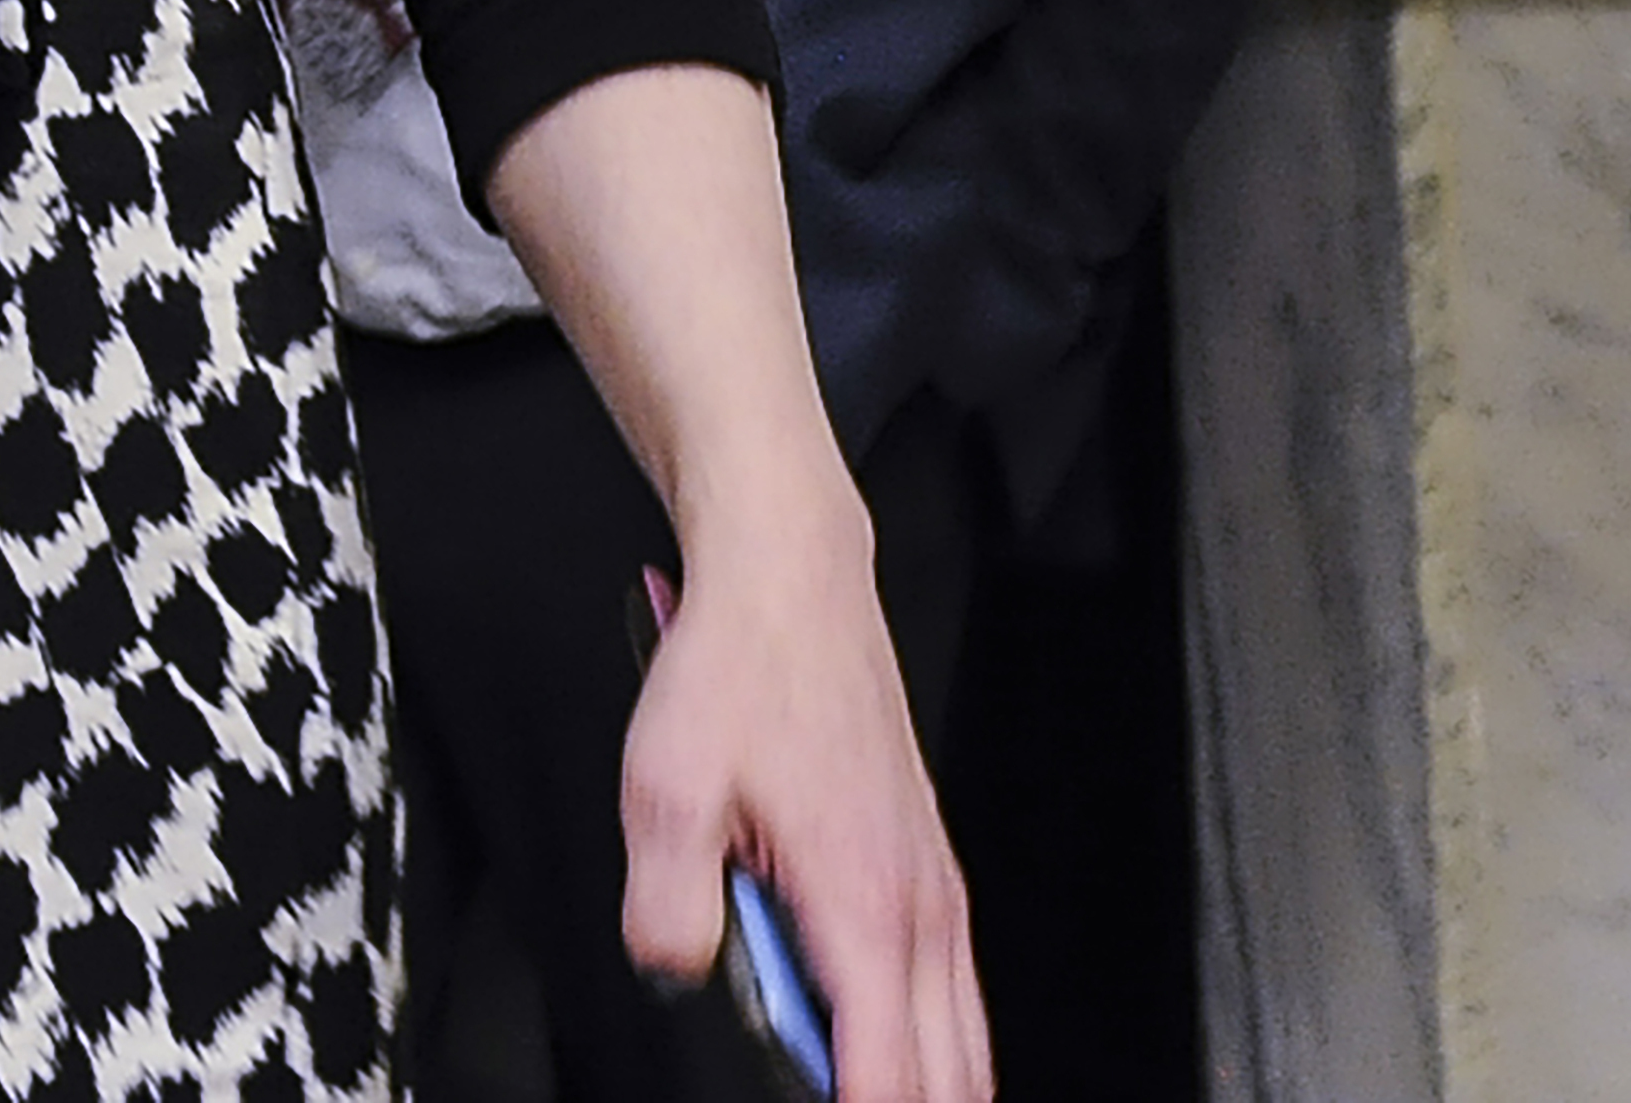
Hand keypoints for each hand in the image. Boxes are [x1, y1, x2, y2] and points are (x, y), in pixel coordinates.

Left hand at [619, 493, 987, 1102]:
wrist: (793, 579)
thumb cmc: (741, 667)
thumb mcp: (666, 787)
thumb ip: (666, 907)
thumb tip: (675, 975)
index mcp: (861, 901)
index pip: (887, 1072)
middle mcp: (917, 903)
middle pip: (949, 1074)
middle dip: (902, 1101)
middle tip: (838, 1096)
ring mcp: (932, 886)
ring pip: (965, 1038)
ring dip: (925, 1081)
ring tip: (863, 1085)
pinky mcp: (927, 867)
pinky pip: (954, 990)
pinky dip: (934, 1040)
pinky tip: (884, 1044)